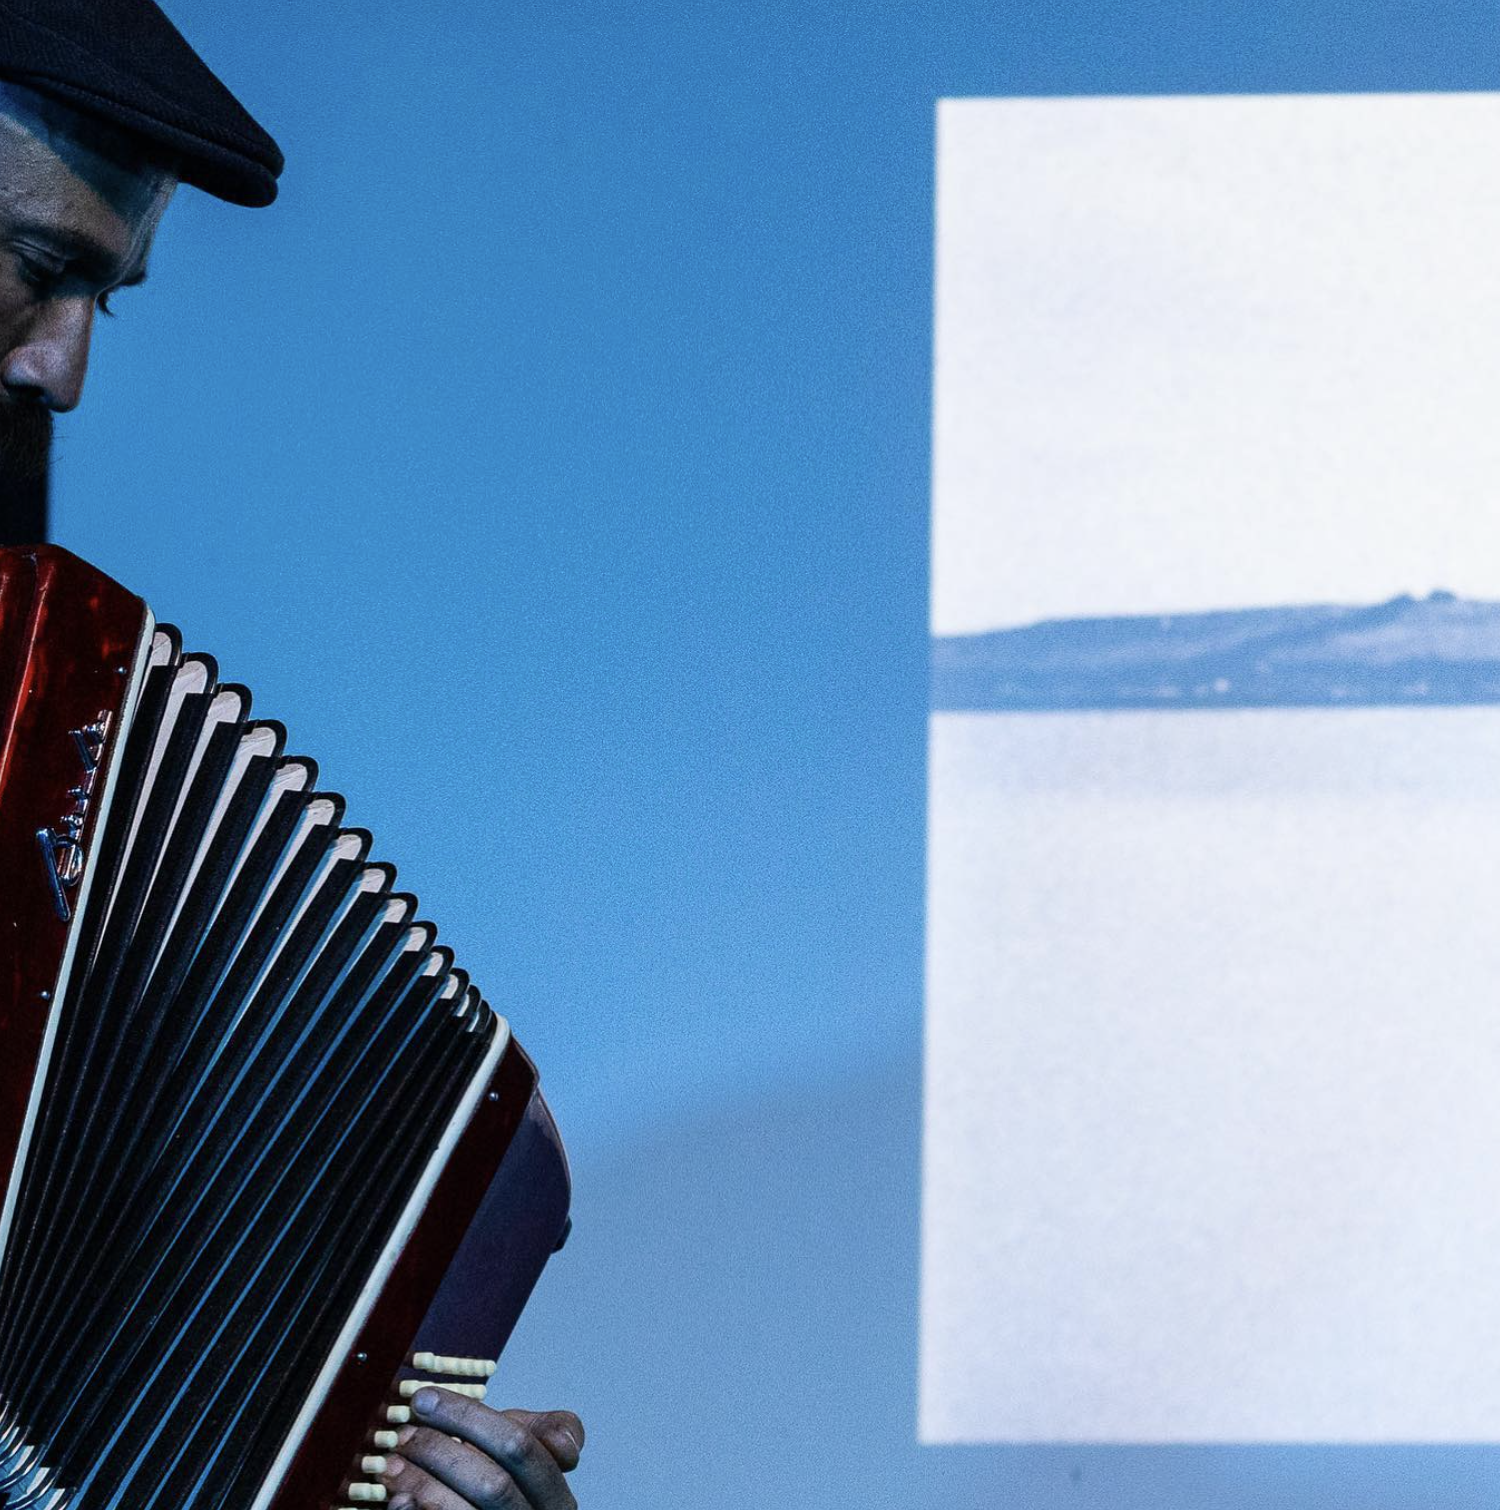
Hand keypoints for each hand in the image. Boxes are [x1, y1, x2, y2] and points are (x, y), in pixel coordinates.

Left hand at [381, 1388, 584, 1508]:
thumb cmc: (508, 1486)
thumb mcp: (534, 1451)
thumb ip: (548, 1432)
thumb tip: (566, 1448)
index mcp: (557, 1495)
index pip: (519, 1446)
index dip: (468, 1417)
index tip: (424, 1399)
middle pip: (493, 1483)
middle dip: (441, 1451)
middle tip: (404, 1434)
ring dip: (421, 1484)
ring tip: (392, 1464)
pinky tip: (398, 1499)